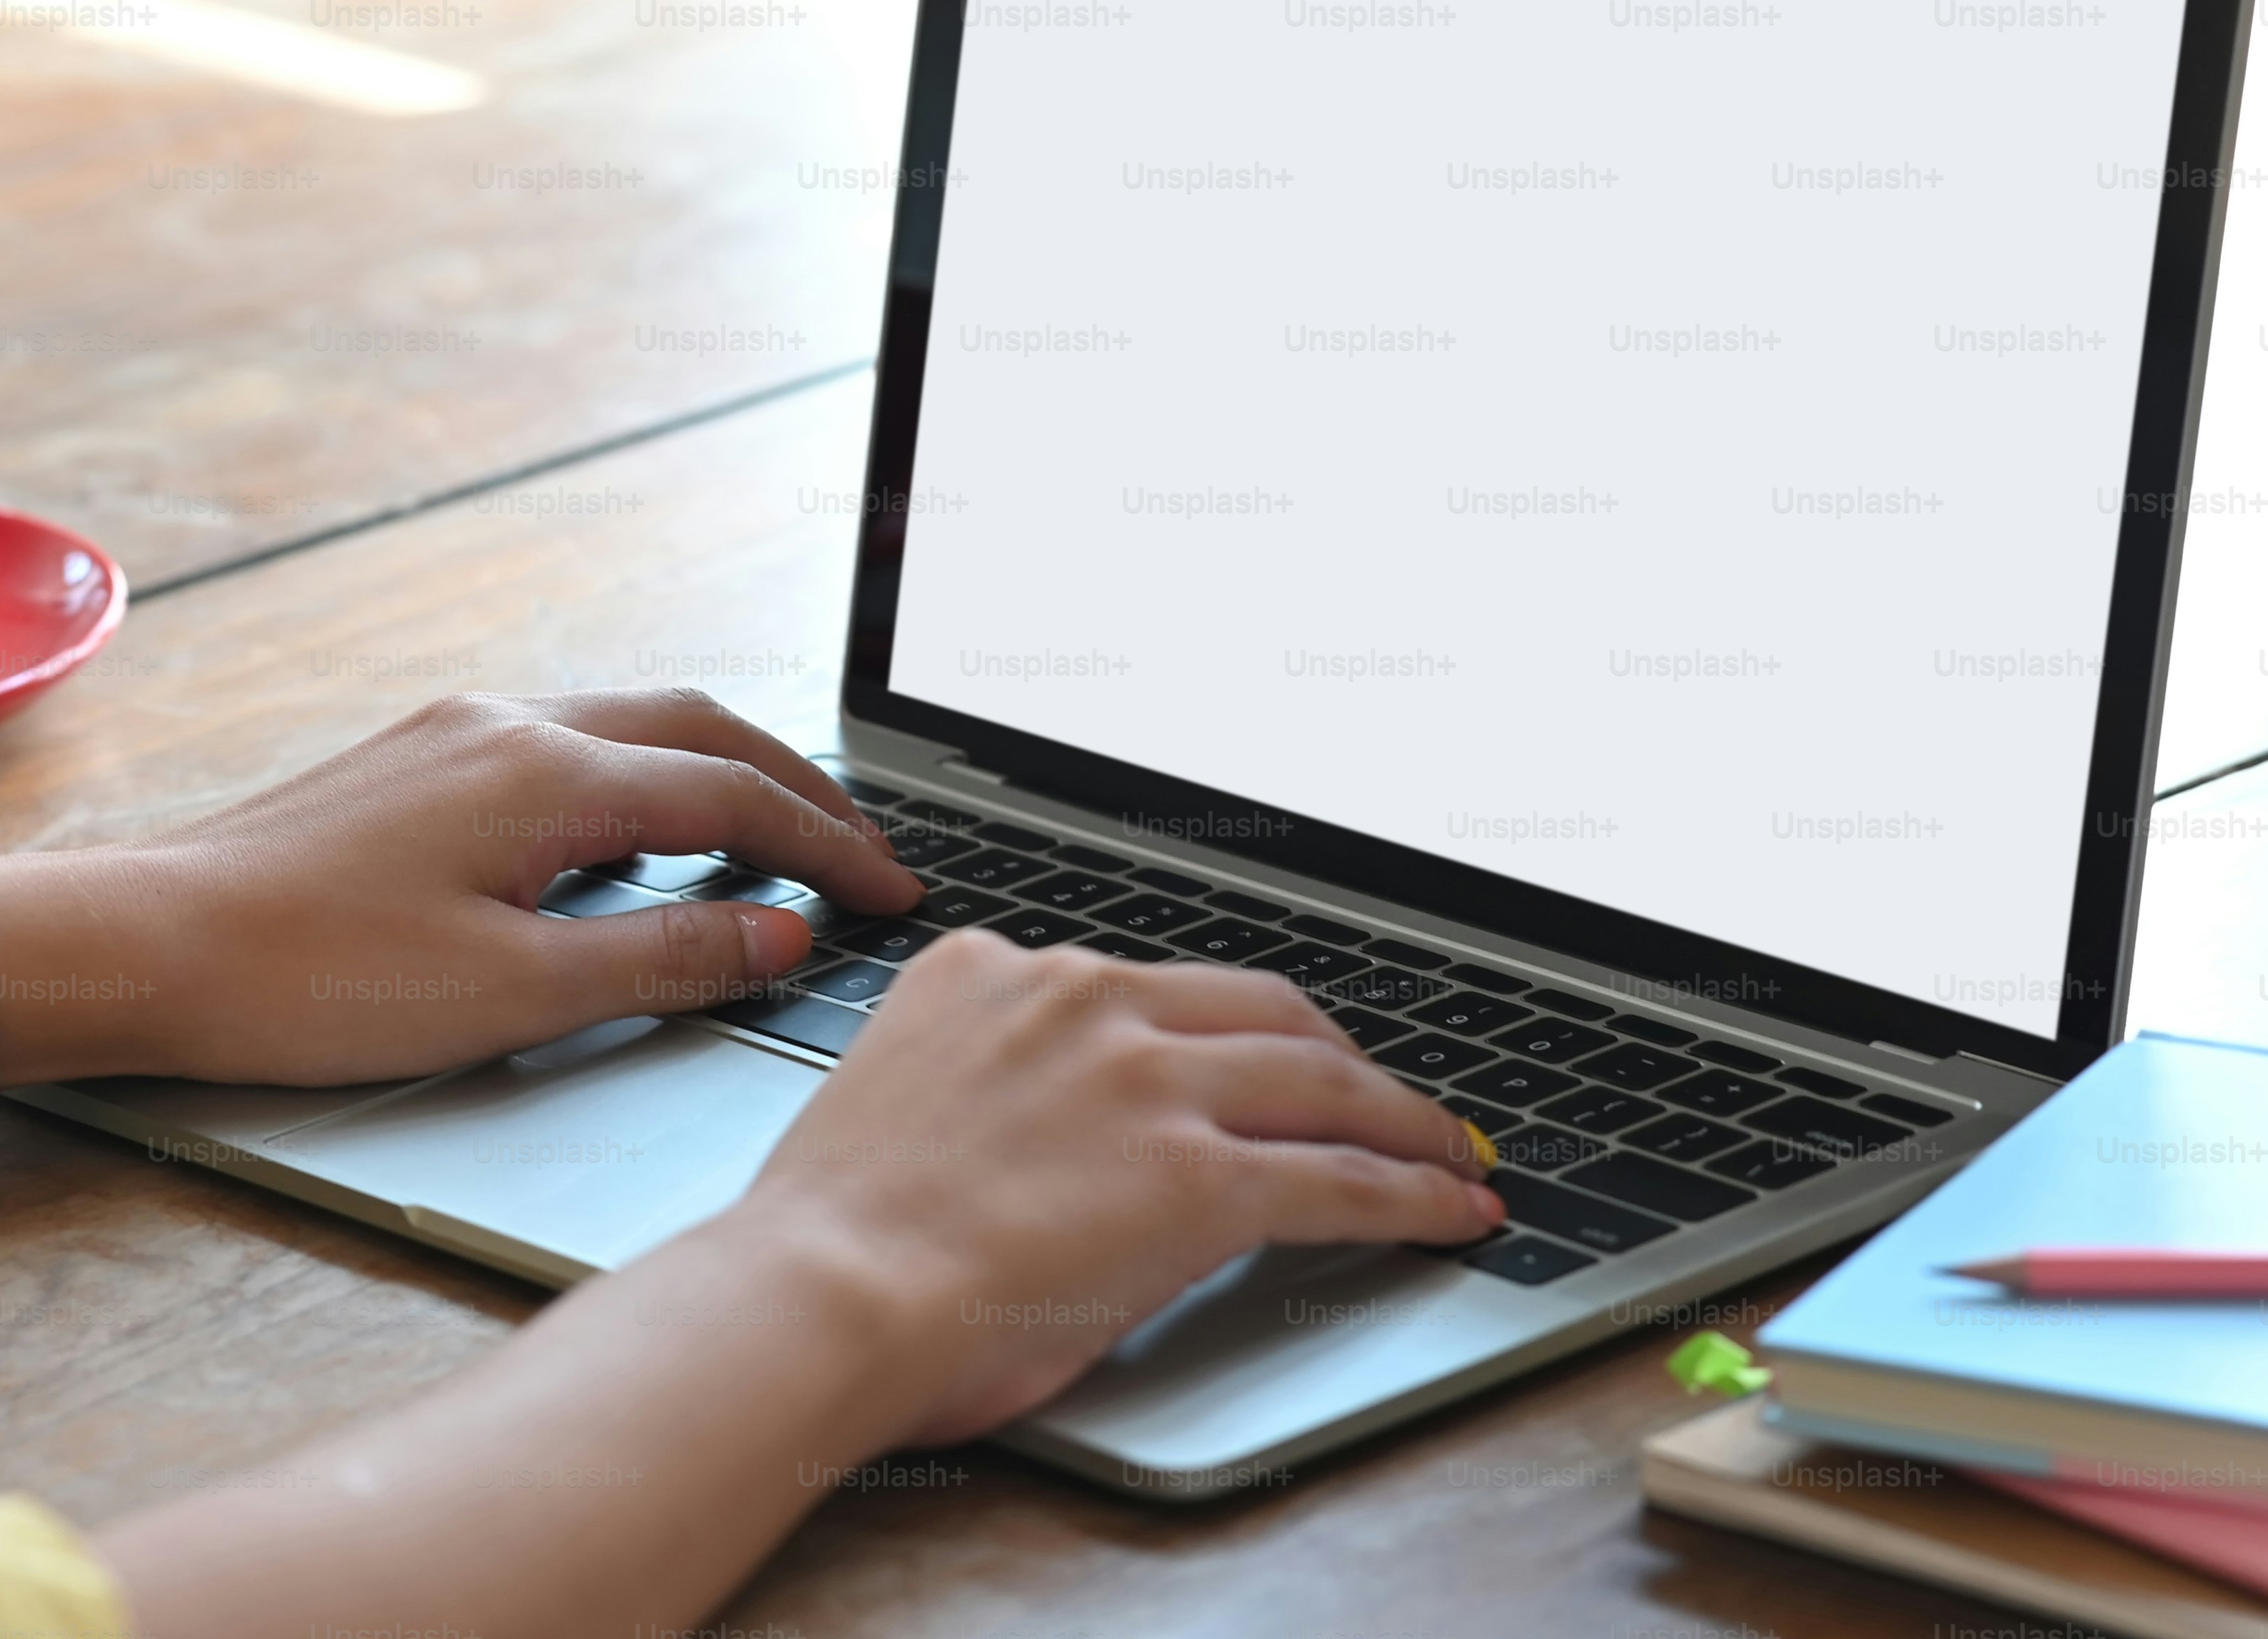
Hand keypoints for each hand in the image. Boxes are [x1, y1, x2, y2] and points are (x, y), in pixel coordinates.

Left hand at [0, 690, 922, 1086]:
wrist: (147, 945)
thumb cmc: (310, 980)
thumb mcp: (514, 994)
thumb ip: (662, 961)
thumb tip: (779, 935)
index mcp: (547, 775)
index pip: (734, 798)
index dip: (829, 848)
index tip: (894, 894)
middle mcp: (507, 725)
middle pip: (697, 729)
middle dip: (794, 786)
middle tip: (861, 854)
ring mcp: (453, 732)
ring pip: (628, 724)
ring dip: (716, 772)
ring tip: (774, 841)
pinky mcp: (411, 760)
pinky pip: (564, 744)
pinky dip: (639, 780)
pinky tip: (638, 840)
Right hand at [693, 932, 1504, 1447]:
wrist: (817, 1292)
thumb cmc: (832, 1239)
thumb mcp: (909, 1100)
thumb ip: (990, 1082)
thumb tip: (1052, 1135)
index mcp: (997, 975)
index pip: (1157, 987)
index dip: (1238, 1028)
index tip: (1267, 1053)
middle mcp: (1084, 1000)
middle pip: (1264, 1009)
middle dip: (1340, 1057)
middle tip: (1383, 1099)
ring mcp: (1149, 1081)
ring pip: (1322, 1078)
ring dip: (1402, 1118)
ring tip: (1449, 1153)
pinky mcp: (1200, 1174)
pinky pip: (1341, 1176)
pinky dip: (1413, 1192)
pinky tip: (1450, 1209)